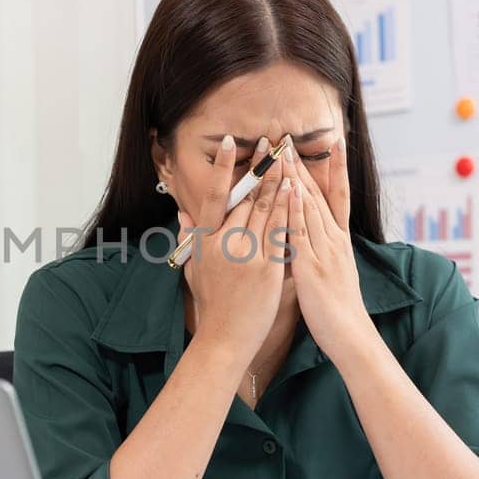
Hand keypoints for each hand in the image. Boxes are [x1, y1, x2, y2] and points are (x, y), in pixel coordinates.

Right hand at [176, 136, 291, 361]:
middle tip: (271, 140)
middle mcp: (223, 243)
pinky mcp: (266, 267)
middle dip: (259, 167)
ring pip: (265, 208)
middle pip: (244, 197)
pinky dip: (288, 208)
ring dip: (277, 179)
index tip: (230, 142)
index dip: (221, 167)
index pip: (213, 195)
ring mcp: (245, 254)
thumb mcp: (193, 268)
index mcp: (204, 241)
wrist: (225, 338)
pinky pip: (280, 231)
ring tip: (286, 155)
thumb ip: (189, 238)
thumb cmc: (210, 304)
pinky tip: (296, 189)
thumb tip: (182, 213)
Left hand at [281, 136, 376, 363]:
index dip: (334, 169)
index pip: (337, 196)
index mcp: (339, 241)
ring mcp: (325, 250)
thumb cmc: (336, 310)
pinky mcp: (313, 265)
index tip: (332, 143)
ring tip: (284, 152)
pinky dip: (296, 209)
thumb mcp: (329, 274)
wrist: (350, 335)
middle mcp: (334, 239)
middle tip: (291, 138)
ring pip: (309, 207)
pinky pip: (303, 232)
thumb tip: (304, 242)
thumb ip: (318, 254)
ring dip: (296, 178)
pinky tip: (289, 190)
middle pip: (319, 194)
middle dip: (304, 165)